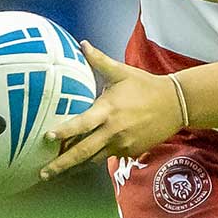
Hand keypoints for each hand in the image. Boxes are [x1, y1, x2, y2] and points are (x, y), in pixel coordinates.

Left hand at [39, 41, 183, 179]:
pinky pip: (109, 157)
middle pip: (83, 151)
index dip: (64, 131)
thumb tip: (82, 44)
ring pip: (94, 159)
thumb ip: (99, 60)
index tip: (47, 138)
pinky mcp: (130, 152)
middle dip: (61, 164)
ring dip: (75, 166)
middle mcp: (113, 130)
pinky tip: (84, 161)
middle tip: (42, 173)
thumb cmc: (145, 85)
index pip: (82, 123)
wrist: (175, 104)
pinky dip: (96, 158)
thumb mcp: (121, 72)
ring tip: (57, 173)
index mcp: (108, 109)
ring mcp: (122, 143)